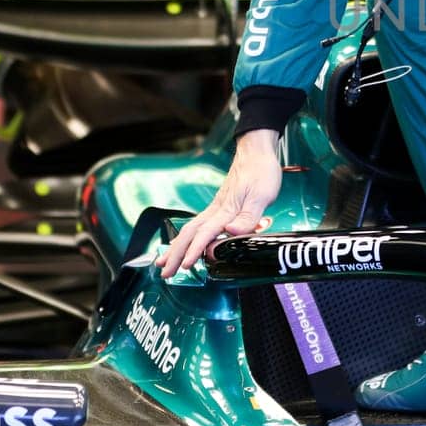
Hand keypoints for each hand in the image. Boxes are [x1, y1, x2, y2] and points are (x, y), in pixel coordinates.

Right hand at [158, 128, 283, 276]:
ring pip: (189, 230)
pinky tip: (180, 245)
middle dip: (175, 254)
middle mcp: (215, 210)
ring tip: (163, 263)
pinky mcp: (217, 207)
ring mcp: (214, 208)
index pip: (205, 234)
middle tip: (164, 273)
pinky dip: (185, 239)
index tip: (185, 265)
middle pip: (189, 234)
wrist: (256, 152)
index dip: (195, 251)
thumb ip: (248, 216)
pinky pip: (196, 226)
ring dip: (175, 248)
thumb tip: (232, 232)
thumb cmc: (261, 172)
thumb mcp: (262, 195)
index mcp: (225, 209)